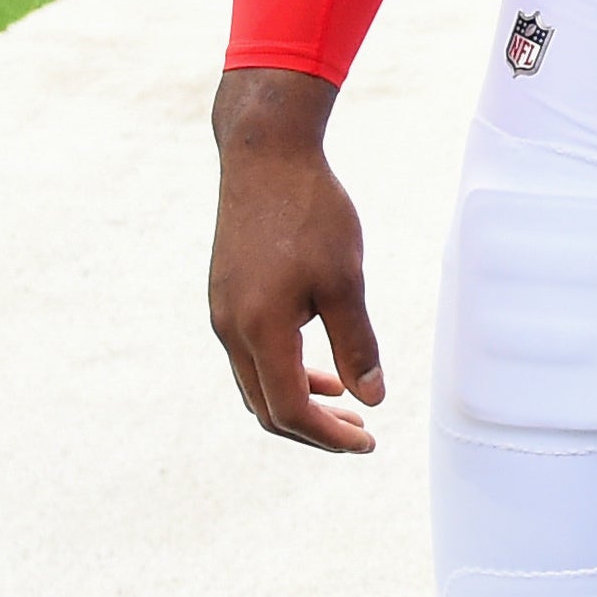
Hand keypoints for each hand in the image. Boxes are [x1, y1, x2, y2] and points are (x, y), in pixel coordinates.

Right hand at [205, 68, 385, 451]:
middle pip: (266, 408)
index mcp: (260, 330)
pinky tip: (318, 366)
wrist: (264, 156)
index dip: (328, 436)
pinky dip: (282, 373)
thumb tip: (373, 399)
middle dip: (313, 429)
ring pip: (255, 383)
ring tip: (344, 403)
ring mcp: (222, 312)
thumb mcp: (346, 281)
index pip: (290, 410)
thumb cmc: (311, 213)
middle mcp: (231, 328)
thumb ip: (356, 344)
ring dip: (297, 402)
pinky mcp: (225, 296)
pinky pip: (249, 355)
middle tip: (360, 431)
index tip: (367, 440)